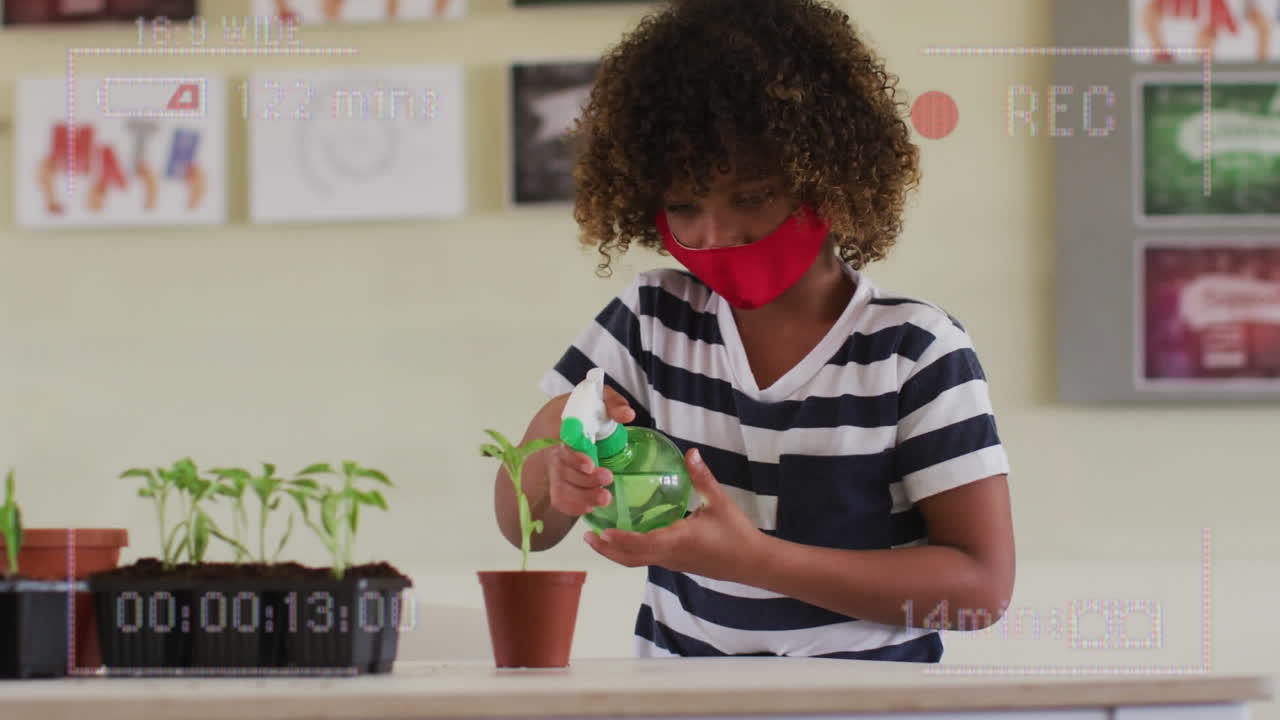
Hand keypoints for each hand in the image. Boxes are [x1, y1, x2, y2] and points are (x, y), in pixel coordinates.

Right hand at [547, 385, 634, 516]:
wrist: (569, 418)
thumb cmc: (590, 410)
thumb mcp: (601, 399)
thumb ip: (613, 403)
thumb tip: (627, 415)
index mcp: (565, 432)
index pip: (565, 448)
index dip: (576, 459)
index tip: (591, 465)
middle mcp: (557, 453)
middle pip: (564, 472)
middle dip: (586, 481)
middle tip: (608, 479)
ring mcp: (558, 469)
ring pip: (562, 489)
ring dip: (582, 497)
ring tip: (605, 499)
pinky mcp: (562, 482)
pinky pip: (560, 499)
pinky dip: (573, 507)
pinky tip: (589, 508)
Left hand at [584, 448, 765, 582]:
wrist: (752, 563)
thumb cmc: (736, 533)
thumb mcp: (719, 502)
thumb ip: (702, 478)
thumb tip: (691, 453)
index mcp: (679, 539)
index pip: (643, 544)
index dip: (620, 540)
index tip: (602, 531)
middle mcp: (670, 555)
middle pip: (631, 558)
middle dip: (607, 549)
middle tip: (587, 534)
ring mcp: (672, 562)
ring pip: (637, 560)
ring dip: (615, 551)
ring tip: (598, 536)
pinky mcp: (676, 563)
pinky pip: (647, 559)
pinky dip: (630, 551)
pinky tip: (625, 536)